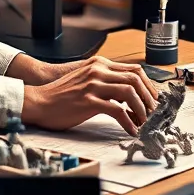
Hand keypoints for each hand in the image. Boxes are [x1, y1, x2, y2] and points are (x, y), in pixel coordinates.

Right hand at [21, 56, 157, 135]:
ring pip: (130, 93)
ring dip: (142, 109)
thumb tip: (128, 98)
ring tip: (145, 122)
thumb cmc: (61, 95)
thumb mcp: (86, 80)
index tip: (154, 99)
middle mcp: (98, 71)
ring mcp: (93, 85)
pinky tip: (130, 130)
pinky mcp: (88, 101)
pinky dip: (128, 122)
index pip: (134, 69)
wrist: (39, 101)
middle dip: (149, 98)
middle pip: (136, 79)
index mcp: (100, 64)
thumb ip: (106, 83)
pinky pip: (117, 111)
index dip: (148, 85)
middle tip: (154, 113)